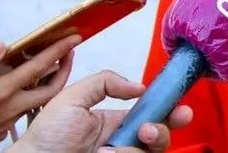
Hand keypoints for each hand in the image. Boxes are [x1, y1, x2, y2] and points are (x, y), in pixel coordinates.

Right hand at [0, 35, 78, 141]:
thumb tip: (2, 45)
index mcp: (1, 92)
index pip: (39, 67)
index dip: (58, 50)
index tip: (74, 38)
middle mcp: (8, 109)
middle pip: (50, 89)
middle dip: (64, 70)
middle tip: (69, 52)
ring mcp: (4, 122)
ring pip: (36, 102)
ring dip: (45, 84)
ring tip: (49, 66)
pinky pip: (19, 113)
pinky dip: (26, 98)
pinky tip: (22, 88)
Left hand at [16, 70, 192, 152]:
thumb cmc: (46, 135)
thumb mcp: (73, 98)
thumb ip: (105, 82)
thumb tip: (139, 87)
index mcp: (116, 121)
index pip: (151, 113)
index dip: (170, 109)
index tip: (180, 107)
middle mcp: (123, 141)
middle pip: (161, 134)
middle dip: (166, 129)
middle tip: (150, 130)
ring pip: (152, 151)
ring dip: (141, 146)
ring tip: (117, 147)